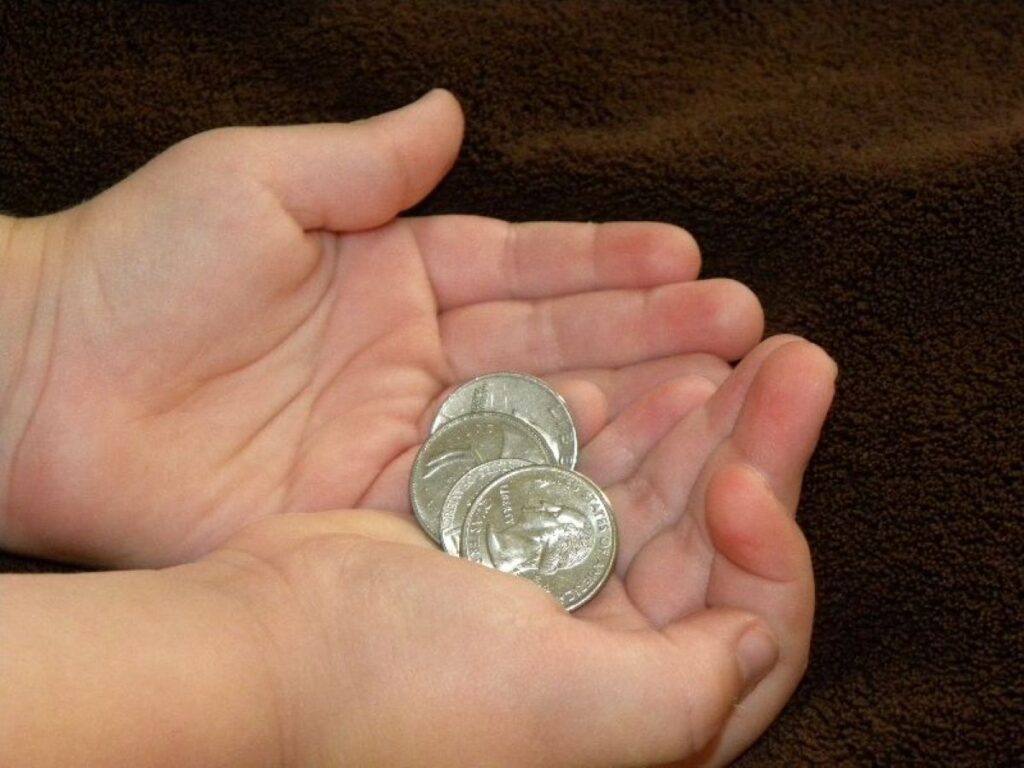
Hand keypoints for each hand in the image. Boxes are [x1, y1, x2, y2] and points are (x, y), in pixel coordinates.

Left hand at [1, 90, 763, 566]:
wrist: (44, 388)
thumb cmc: (139, 267)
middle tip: (741, 331)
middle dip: (648, 337)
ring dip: (628, 408)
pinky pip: (485, 493)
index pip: (525, 267)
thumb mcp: (256, 181)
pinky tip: (634, 467)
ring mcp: (404, 438)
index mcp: (396, 272)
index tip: (690, 257)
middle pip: (553, 347)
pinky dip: (557, 483)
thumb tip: (450, 111)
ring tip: (719, 393)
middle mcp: (416, 359)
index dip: (607, 264)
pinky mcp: (377, 509)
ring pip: (537, 422)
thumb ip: (364, 159)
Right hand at [181, 333, 833, 766]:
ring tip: (737, 344)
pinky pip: (579, 465)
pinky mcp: (497, 531)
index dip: (774, 550)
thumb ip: (689, 694)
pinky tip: (643, 371)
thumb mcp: (571, 714)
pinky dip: (611, 420)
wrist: (265, 654)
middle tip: (796, 361)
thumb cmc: (405, 695)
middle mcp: (601, 648)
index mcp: (633, 704)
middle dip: (755, 447)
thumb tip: (761, 642)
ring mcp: (548, 583)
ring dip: (693, 421)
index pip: (752, 624)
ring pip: (649, 490)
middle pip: (708, 538)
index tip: (750, 479)